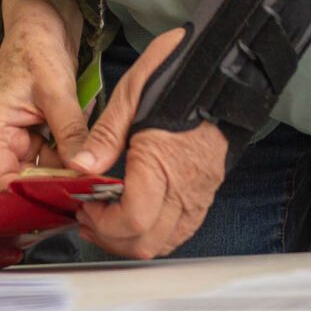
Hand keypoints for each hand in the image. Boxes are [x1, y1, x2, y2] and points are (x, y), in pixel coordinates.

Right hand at [0, 0, 88, 194]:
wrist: (43, 27)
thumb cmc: (36, 49)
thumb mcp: (56, 89)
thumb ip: (69, 130)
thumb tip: (83, 168)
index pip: (2, 183)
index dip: (28, 200)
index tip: (62, 206)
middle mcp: (6, 144)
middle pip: (24, 186)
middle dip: (54, 194)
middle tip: (88, 200)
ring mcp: (25, 144)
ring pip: (45, 179)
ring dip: (67, 184)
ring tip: (96, 189)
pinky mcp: (43, 142)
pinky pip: (58, 165)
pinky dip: (74, 170)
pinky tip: (93, 173)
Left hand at [69, 27, 226, 258]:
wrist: (229, 67)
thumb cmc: (182, 72)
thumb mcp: (132, 93)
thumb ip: (106, 135)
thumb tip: (80, 166)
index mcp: (162, 163)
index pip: (132, 221)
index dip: (102, 224)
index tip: (85, 205)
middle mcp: (185, 187)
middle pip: (147, 243)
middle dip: (111, 238)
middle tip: (88, 216)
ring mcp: (200, 192)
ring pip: (166, 242)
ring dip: (132, 239)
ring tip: (107, 217)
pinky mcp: (208, 190)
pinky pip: (182, 228)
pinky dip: (155, 231)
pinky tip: (137, 212)